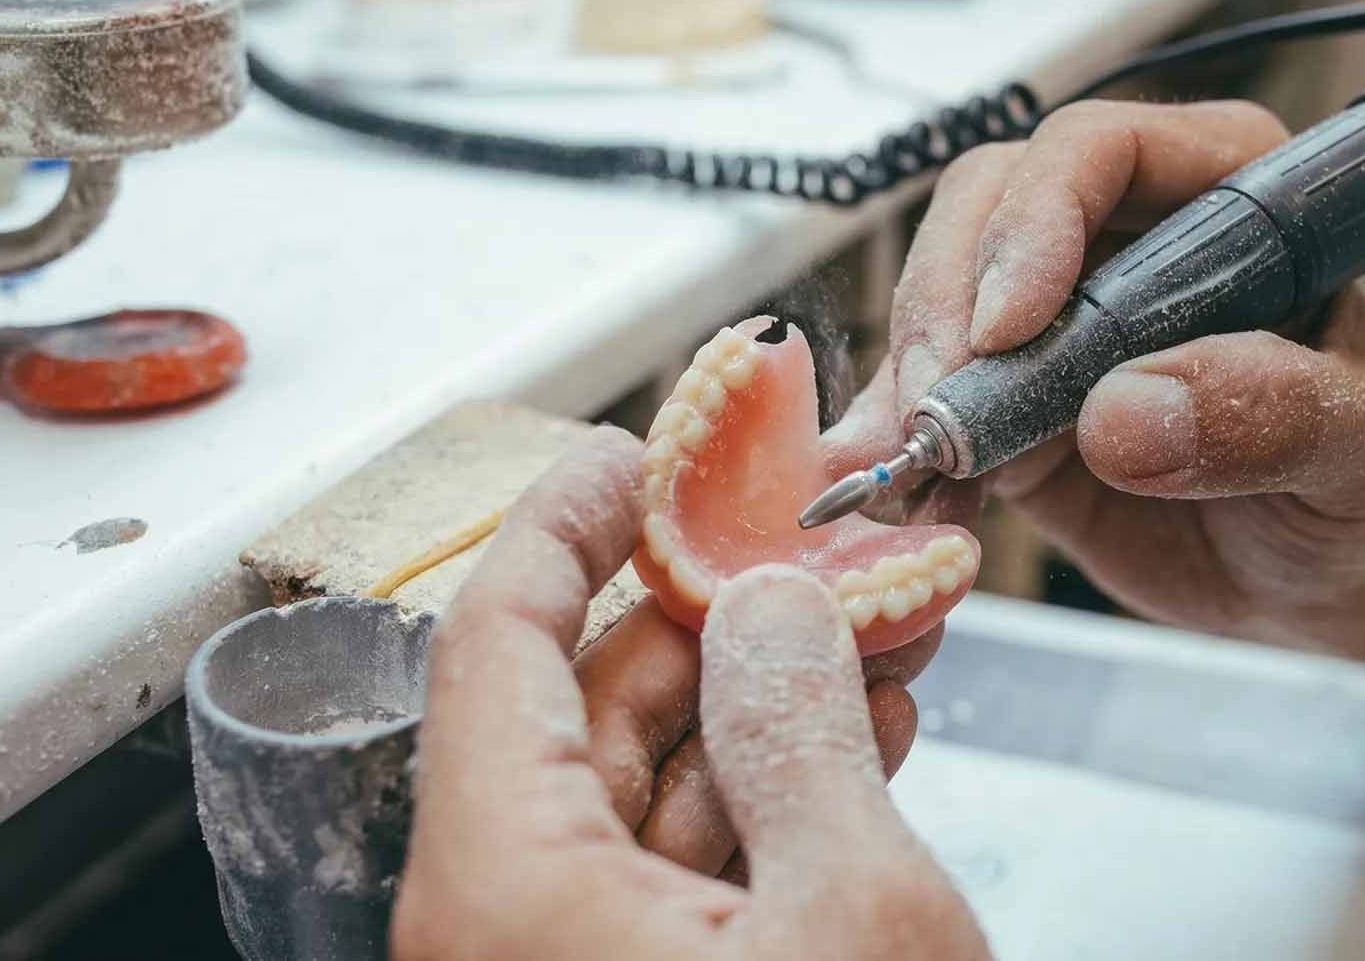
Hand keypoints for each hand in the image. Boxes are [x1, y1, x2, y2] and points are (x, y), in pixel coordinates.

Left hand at [393, 428, 987, 959]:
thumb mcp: (855, 918)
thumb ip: (803, 739)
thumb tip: (771, 608)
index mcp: (508, 888)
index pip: (493, 645)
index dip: (565, 527)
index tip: (635, 455)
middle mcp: (508, 922)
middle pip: (584, 710)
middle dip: (713, 616)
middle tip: (805, 544)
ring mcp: (569, 958)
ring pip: (644, 791)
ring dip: (761, 706)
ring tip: (871, 629)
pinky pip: (679, 870)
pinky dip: (764, 803)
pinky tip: (855, 739)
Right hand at [827, 100, 1364, 638]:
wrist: (1309, 569)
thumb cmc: (1355, 488)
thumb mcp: (1362, 454)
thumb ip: (1276, 417)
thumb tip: (1125, 412)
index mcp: (1229, 196)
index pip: (1104, 150)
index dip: (1038, 219)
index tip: (1008, 327)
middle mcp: (1123, 231)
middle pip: (991, 202)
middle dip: (947, 297)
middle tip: (944, 402)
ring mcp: (1051, 309)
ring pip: (939, 286)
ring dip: (913, 371)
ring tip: (922, 465)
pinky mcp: (1001, 386)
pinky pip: (922, 382)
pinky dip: (895, 432)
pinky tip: (902, 485)